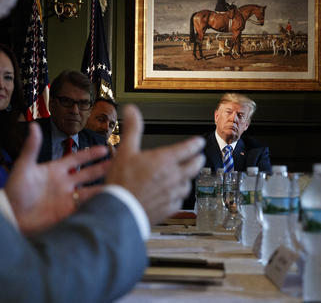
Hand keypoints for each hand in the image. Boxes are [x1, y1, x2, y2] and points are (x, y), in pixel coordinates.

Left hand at [4, 123, 110, 234]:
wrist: (10, 216)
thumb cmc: (14, 191)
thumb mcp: (23, 167)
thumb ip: (31, 148)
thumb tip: (33, 126)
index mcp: (56, 170)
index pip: (77, 158)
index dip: (91, 154)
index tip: (105, 148)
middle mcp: (64, 183)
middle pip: (89, 174)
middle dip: (104, 168)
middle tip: (120, 163)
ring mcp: (67, 199)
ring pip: (90, 191)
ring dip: (104, 187)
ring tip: (120, 185)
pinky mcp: (66, 213)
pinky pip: (85, 208)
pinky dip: (96, 206)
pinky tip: (107, 204)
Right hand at [106, 105, 204, 224]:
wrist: (121, 210)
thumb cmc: (122, 181)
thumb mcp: (125, 150)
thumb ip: (132, 129)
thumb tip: (132, 110)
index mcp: (165, 160)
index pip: (187, 149)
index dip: (195, 144)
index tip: (199, 142)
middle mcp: (173, 176)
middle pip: (194, 166)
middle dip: (198, 159)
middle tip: (199, 157)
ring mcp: (173, 193)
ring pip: (188, 184)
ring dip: (188, 178)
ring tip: (186, 176)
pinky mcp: (169, 208)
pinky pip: (179, 200)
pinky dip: (178, 195)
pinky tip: (174, 195)